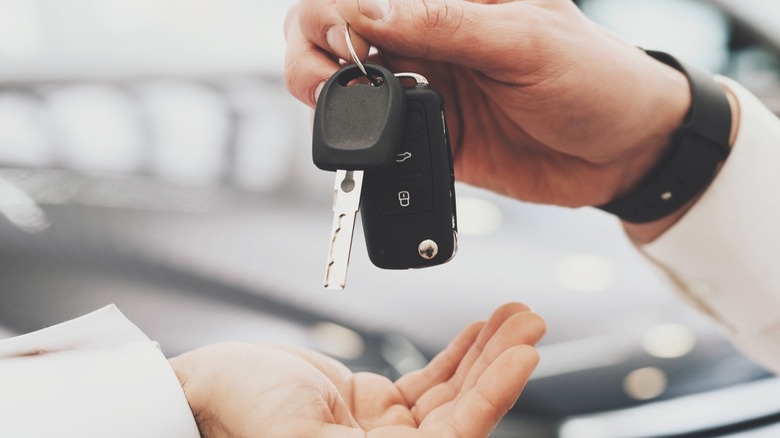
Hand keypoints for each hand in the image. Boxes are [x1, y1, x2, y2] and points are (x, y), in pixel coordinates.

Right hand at [169, 302, 544, 436]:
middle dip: (499, 364)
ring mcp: (384, 433)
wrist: (208, 388)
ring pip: (452, 392)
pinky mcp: (375, 405)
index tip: (523, 355)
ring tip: (515, 315)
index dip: (492, 396)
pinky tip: (480, 331)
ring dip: (485, 352)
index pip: (454, 437)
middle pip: (463, 412)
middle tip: (529, 321)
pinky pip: (429, 380)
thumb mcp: (297, 432)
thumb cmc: (236, 411)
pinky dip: (458, 354)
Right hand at [284, 0, 691, 209]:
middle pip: (334, 30)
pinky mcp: (429, 135)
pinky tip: (372, 145)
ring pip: (343, 85)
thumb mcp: (525, 40)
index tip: (345, 36)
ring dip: (327, 97)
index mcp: (451, 0)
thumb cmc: (595, 79)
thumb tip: (367, 13)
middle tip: (327, 79)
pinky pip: (377, 138)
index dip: (336, 8)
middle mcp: (427, 37)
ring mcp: (424, 87)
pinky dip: (360, 143)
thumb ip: (445, 25)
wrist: (625, 152)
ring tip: (351, 114)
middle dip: (312, 49)